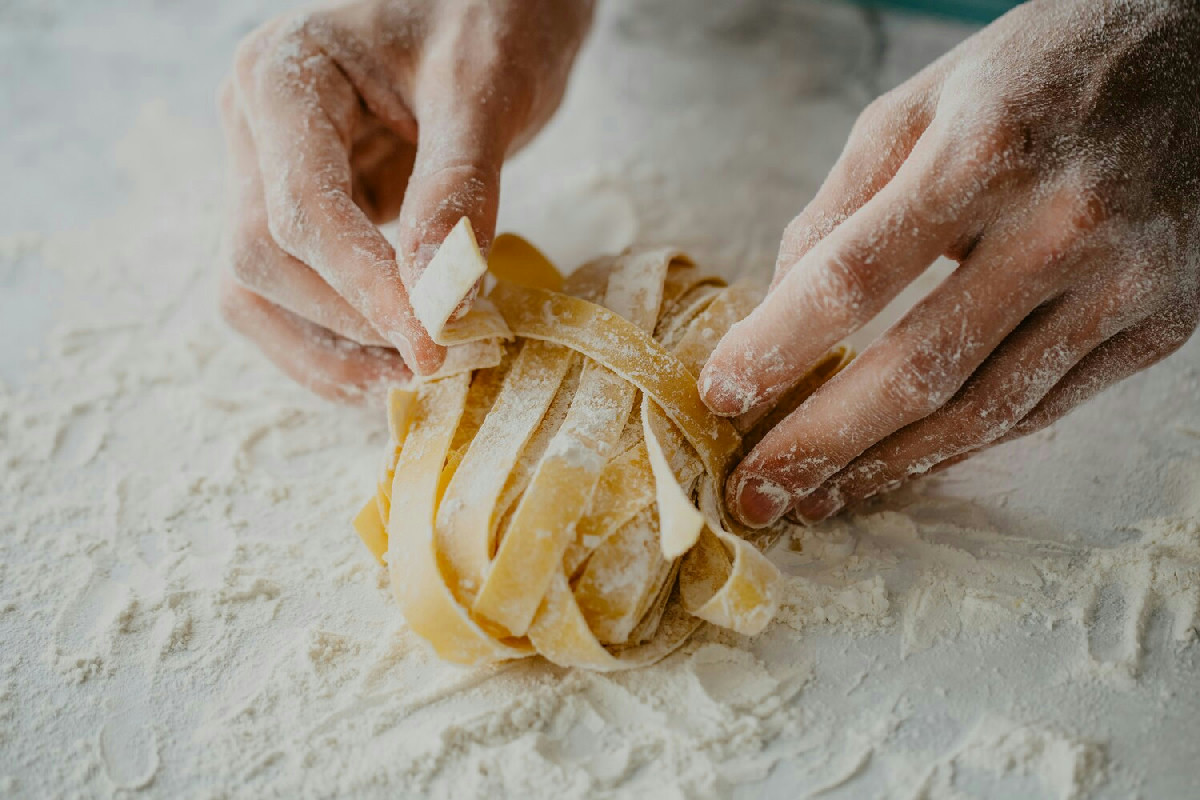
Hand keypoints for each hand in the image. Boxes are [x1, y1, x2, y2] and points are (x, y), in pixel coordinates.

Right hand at [217, 0, 591, 401]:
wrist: (496, 4)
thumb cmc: (492, 17)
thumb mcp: (485, 86)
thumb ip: (457, 185)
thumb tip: (436, 298)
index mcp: (282, 75)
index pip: (301, 210)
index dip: (365, 289)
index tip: (434, 343)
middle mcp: (256, 128)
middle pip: (261, 260)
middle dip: (348, 324)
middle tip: (440, 360)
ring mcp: (270, 173)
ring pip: (255, 292)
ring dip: (328, 350)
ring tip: (415, 375)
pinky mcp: (302, 214)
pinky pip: (290, 296)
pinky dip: (335, 341)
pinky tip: (394, 361)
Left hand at [700, 0, 1199, 525]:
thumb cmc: (1036, 72)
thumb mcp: (919, 105)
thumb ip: (840, 205)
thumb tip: (774, 306)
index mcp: (983, 153)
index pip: (853, 277)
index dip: (777, 347)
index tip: (721, 395)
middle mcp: (1061, 225)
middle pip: (918, 368)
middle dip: (821, 443)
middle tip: (755, 493)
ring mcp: (1123, 283)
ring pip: (985, 410)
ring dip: (887, 468)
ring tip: (817, 500)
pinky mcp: (1162, 324)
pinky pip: (1045, 409)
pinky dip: (965, 448)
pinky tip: (902, 467)